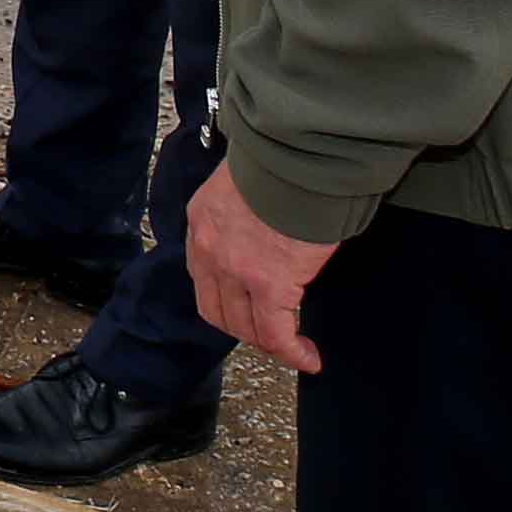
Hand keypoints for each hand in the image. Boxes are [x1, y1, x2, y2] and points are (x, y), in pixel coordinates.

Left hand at [185, 170, 339, 374]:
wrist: (296, 153)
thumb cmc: (282, 157)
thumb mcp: (247, 180)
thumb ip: (250, 207)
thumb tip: (273, 221)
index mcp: (202, 219)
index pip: (203, 272)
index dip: (225, 295)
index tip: (245, 304)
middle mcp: (209, 248)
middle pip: (217, 308)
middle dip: (243, 325)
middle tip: (269, 332)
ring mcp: (235, 270)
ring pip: (244, 326)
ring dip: (267, 340)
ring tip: (292, 347)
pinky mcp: (270, 285)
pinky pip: (277, 334)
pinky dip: (292, 351)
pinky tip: (309, 358)